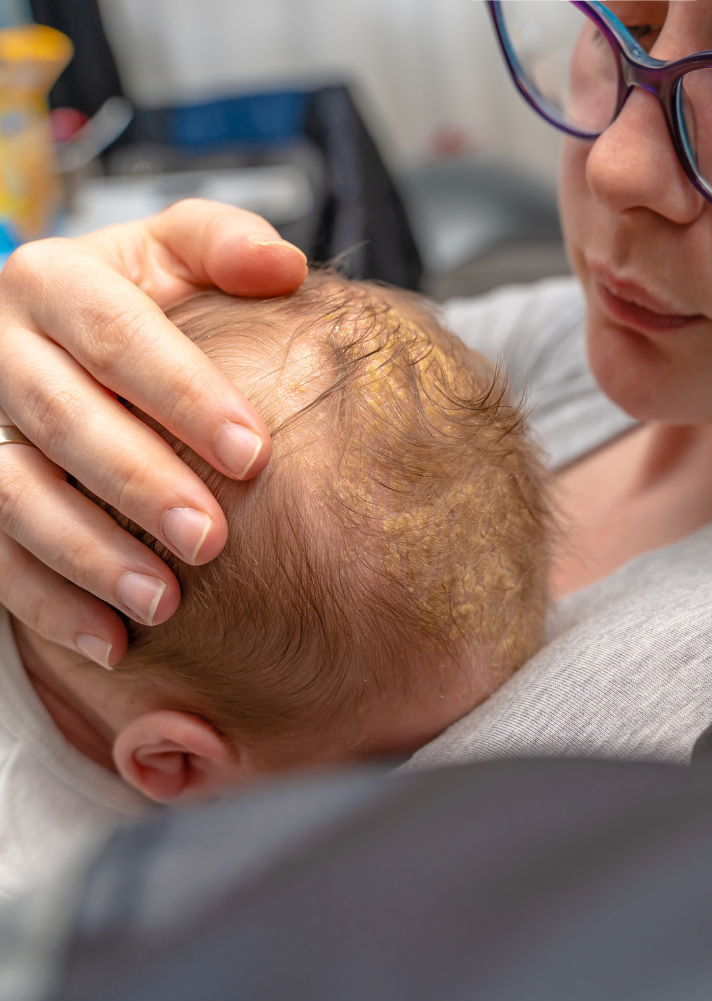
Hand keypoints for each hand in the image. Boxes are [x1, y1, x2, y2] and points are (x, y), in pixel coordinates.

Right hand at [0, 199, 307, 668]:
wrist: (65, 342)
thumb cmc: (141, 303)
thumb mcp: (173, 257)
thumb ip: (221, 246)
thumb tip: (284, 263)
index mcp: (55, 283)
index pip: (118, 336)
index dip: (185, 395)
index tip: (253, 455)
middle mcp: (4, 352)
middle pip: (65, 420)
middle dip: (139, 483)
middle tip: (212, 539)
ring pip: (15, 494)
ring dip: (88, 555)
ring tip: (162, 603)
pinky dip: (49, 603)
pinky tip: (111, 642)